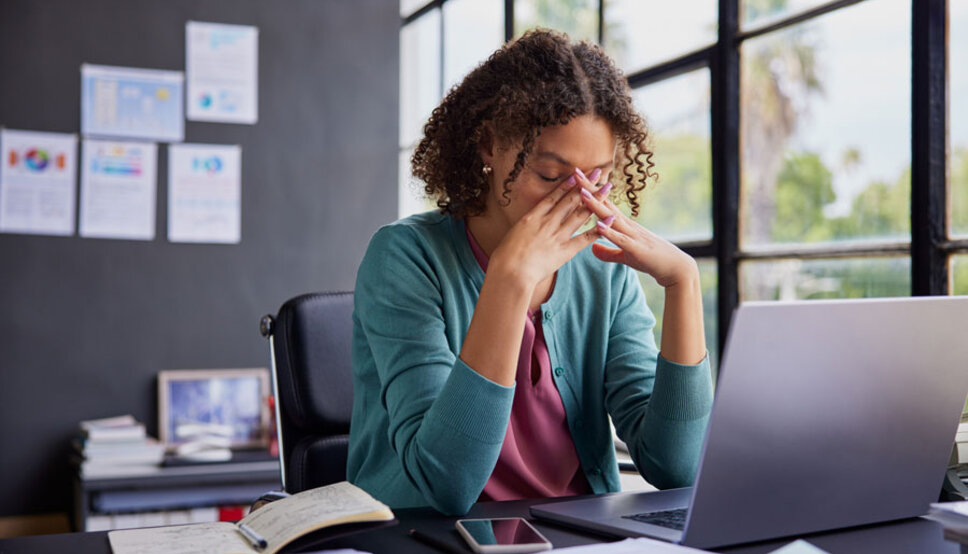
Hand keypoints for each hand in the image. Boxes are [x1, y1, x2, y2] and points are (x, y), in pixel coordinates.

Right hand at [488, 168, 602, 288]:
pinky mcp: (565, 251)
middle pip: (570, 200)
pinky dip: (598, 228)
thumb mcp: (512, 235)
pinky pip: (585, 237)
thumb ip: (525, 228)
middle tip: (597, 173)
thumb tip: (527, 224)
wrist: (510, 271)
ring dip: (595, 200)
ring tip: (606, 189)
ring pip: (580, 214)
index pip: (553, 197)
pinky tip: (609, 220)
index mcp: (533, 217)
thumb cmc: (504, 257)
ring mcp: (557, 235)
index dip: (567, 184)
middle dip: (585, 185)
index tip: (577, 174)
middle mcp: (547, 222)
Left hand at [579, 183, 698, 287]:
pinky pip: (620, 239)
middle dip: (590, 189)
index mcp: (623, 225)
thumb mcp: (625, 255)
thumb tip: (592, 248)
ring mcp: (632, 235)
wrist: (675, 268)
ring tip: (582, 194)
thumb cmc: (651, 260)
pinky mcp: (636, 248)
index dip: (590, 191)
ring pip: (611, 218)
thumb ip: (608, 251)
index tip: (576, 177)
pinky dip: (609, 232)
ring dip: (596, 206)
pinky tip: (598, 225)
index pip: (604, 204)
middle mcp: (626, 225)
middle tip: (576, 172)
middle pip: (605, 204)